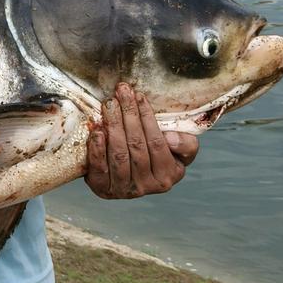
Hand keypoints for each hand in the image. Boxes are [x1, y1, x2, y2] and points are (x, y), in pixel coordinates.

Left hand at [85, 83, 198, 198]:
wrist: (125, 176)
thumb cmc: (154, 156)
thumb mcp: (178, 150)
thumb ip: (185, 144)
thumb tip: (169, 137)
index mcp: (169, 175)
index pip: (157, 142)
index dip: (147, 117)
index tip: (139, 96)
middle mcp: (148, 186)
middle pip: (136, 145)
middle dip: (128, 114)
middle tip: (121, 92)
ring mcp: (124, 190)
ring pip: (119, 154)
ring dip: (113, 126)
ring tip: (109, 105)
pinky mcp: (103, 189)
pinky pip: (100, 169)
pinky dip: (98, 149)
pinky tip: (97, 132)